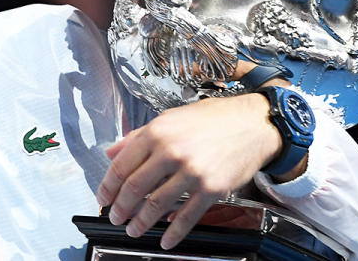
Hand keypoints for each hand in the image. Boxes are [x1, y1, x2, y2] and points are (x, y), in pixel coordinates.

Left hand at [95, 93, 281, 248]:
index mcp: (157, 133)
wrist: (253, 124)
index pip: (122, 165)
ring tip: (133, 229)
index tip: (103, 197)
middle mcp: (171, 152)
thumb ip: (137, 137)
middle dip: (120, 208)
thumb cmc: (213, 118)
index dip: (108, 186)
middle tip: (115, 217)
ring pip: (157, 204)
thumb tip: (112, 152)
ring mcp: (192, 172)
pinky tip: (166, 239)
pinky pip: (188, 216)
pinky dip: (174, 232)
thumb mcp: (169, 118)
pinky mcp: (212, 188)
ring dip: (141, 222)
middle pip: (135, 187)